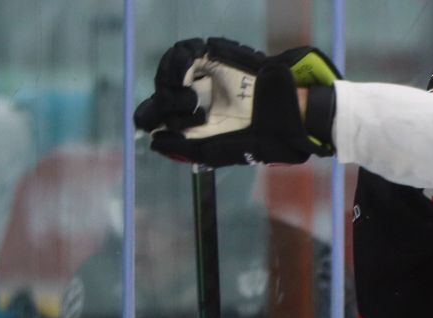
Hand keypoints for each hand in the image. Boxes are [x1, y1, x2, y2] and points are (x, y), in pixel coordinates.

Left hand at [132, 39, 337, 166]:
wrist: (285, 115)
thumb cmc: (258, 138)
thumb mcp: (217, 150)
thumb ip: (186, 149)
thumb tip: (154, 142)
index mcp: (197, 116)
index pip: (162, 111)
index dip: (151, 116)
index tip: (148, 125)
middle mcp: (197, 92)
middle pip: (161, 90)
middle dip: (165, 103)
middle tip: (189, 113)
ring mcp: (204, 72)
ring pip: (168, 69)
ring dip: (170, 84)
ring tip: (192, 99)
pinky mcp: (212, 54)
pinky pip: (183, 53)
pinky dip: (178, 64)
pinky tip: (188, 78)